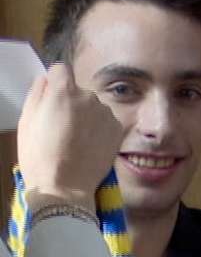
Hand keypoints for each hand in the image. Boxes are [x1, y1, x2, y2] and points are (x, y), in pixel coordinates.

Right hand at [17, 63, 123, 211]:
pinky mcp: (117, 127)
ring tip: (75, 140)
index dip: (54, 82)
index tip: (51, 97)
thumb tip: (45, 79)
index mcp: (63, 92)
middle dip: (69, 103)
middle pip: (77, 91)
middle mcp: (88, 96)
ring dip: (86, 116)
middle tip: (60, 127)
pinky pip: (105, 120)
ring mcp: (106, 112)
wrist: (65, 186)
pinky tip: (89, 145)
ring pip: (92, 106)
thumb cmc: (39, 156)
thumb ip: (36, 94)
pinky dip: (98, 128)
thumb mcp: (26, 123)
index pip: (60, 70)